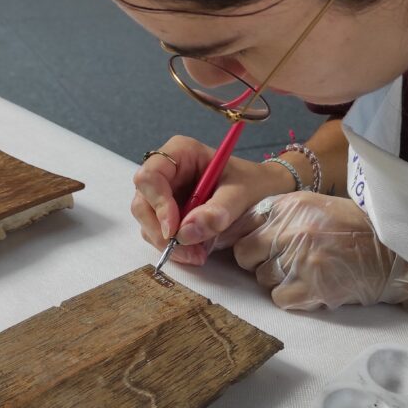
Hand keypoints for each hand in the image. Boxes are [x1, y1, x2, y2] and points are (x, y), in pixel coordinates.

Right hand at [131, 135, 298, 264]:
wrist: (264, 192)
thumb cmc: (253, 182)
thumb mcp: (241, 193)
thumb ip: (218, 210)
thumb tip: (187, 232)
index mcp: (180, 152)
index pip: (150, 176)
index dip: (157, 203)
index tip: (173, 230)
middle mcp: (167, 171)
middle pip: (143, 202)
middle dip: (160, 231)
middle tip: (186, 252)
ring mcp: (165, 193)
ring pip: (147, 221)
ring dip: (167, 243)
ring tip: (196, 255)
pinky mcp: (169, 212)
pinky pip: (158, 232)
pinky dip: (173, 247)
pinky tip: (195, 252)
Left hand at [222, 192, 407, 324]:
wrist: (391, 253)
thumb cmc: (352, 228)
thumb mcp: (313, 206)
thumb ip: (278, 215)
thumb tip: (238, 232)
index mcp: (290, 205)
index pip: (243, 223)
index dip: (244, 237)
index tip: (250, 246)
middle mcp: (291, 229)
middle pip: (244, 253)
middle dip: (256, 260)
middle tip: (279, 261)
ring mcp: (300, 259)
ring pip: (261, 278)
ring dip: (276, 279)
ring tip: (302, 271)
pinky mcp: (310, 288)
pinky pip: (278, 297)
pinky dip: (290, 296)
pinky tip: (309, 286)